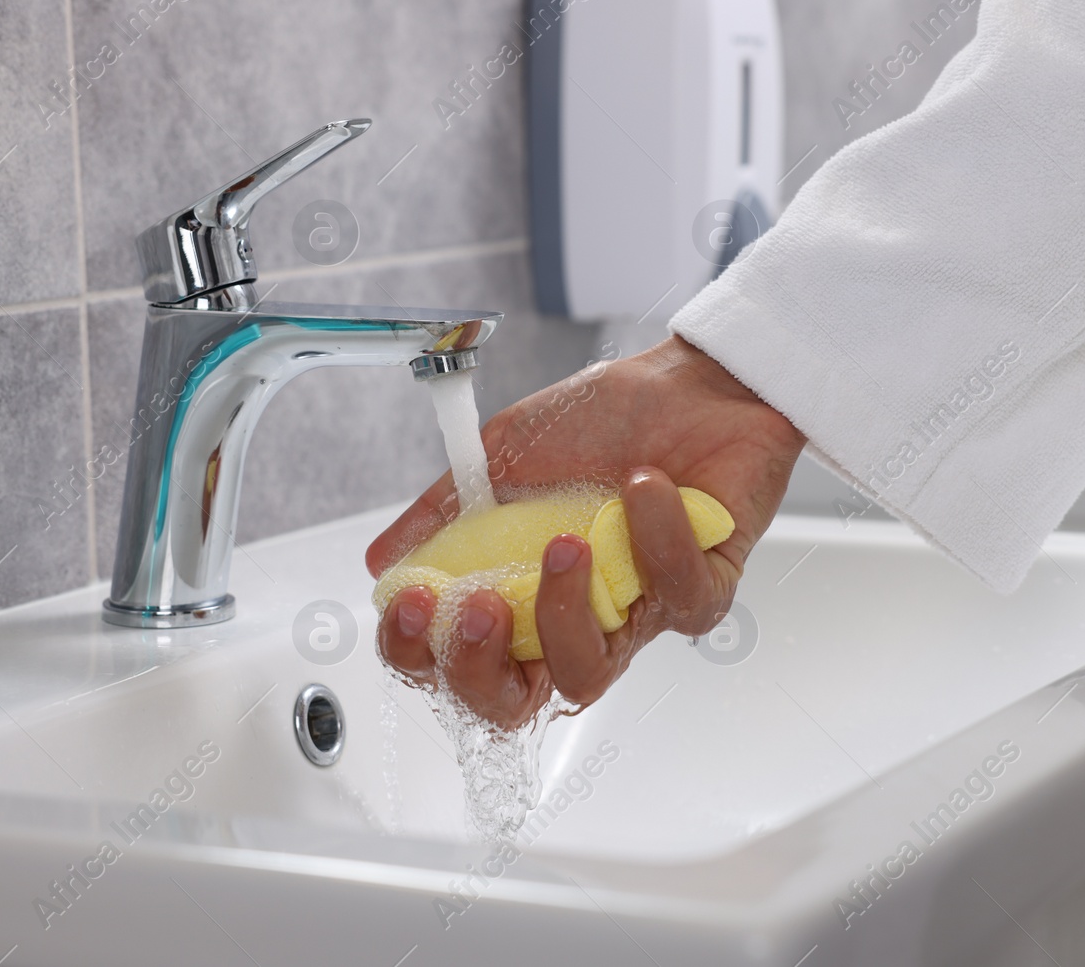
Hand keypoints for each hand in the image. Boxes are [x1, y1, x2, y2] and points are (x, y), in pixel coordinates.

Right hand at [367, 335, 804, 728]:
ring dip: (566, 612)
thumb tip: (383, 562)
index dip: (423, 654)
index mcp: (516, 591)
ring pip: (588, 673)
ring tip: (567, 540)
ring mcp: (634, 614)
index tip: (415, 600)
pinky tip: (646, 485)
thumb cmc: (605, 421)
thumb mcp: (505, 453)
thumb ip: (445, 509)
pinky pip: (679, 601)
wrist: (693, 382)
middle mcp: (570, 619)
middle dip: (479, 667)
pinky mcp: (702, 593)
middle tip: (482, 603)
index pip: (455, 661)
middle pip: (510, 702)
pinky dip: (657, 540)